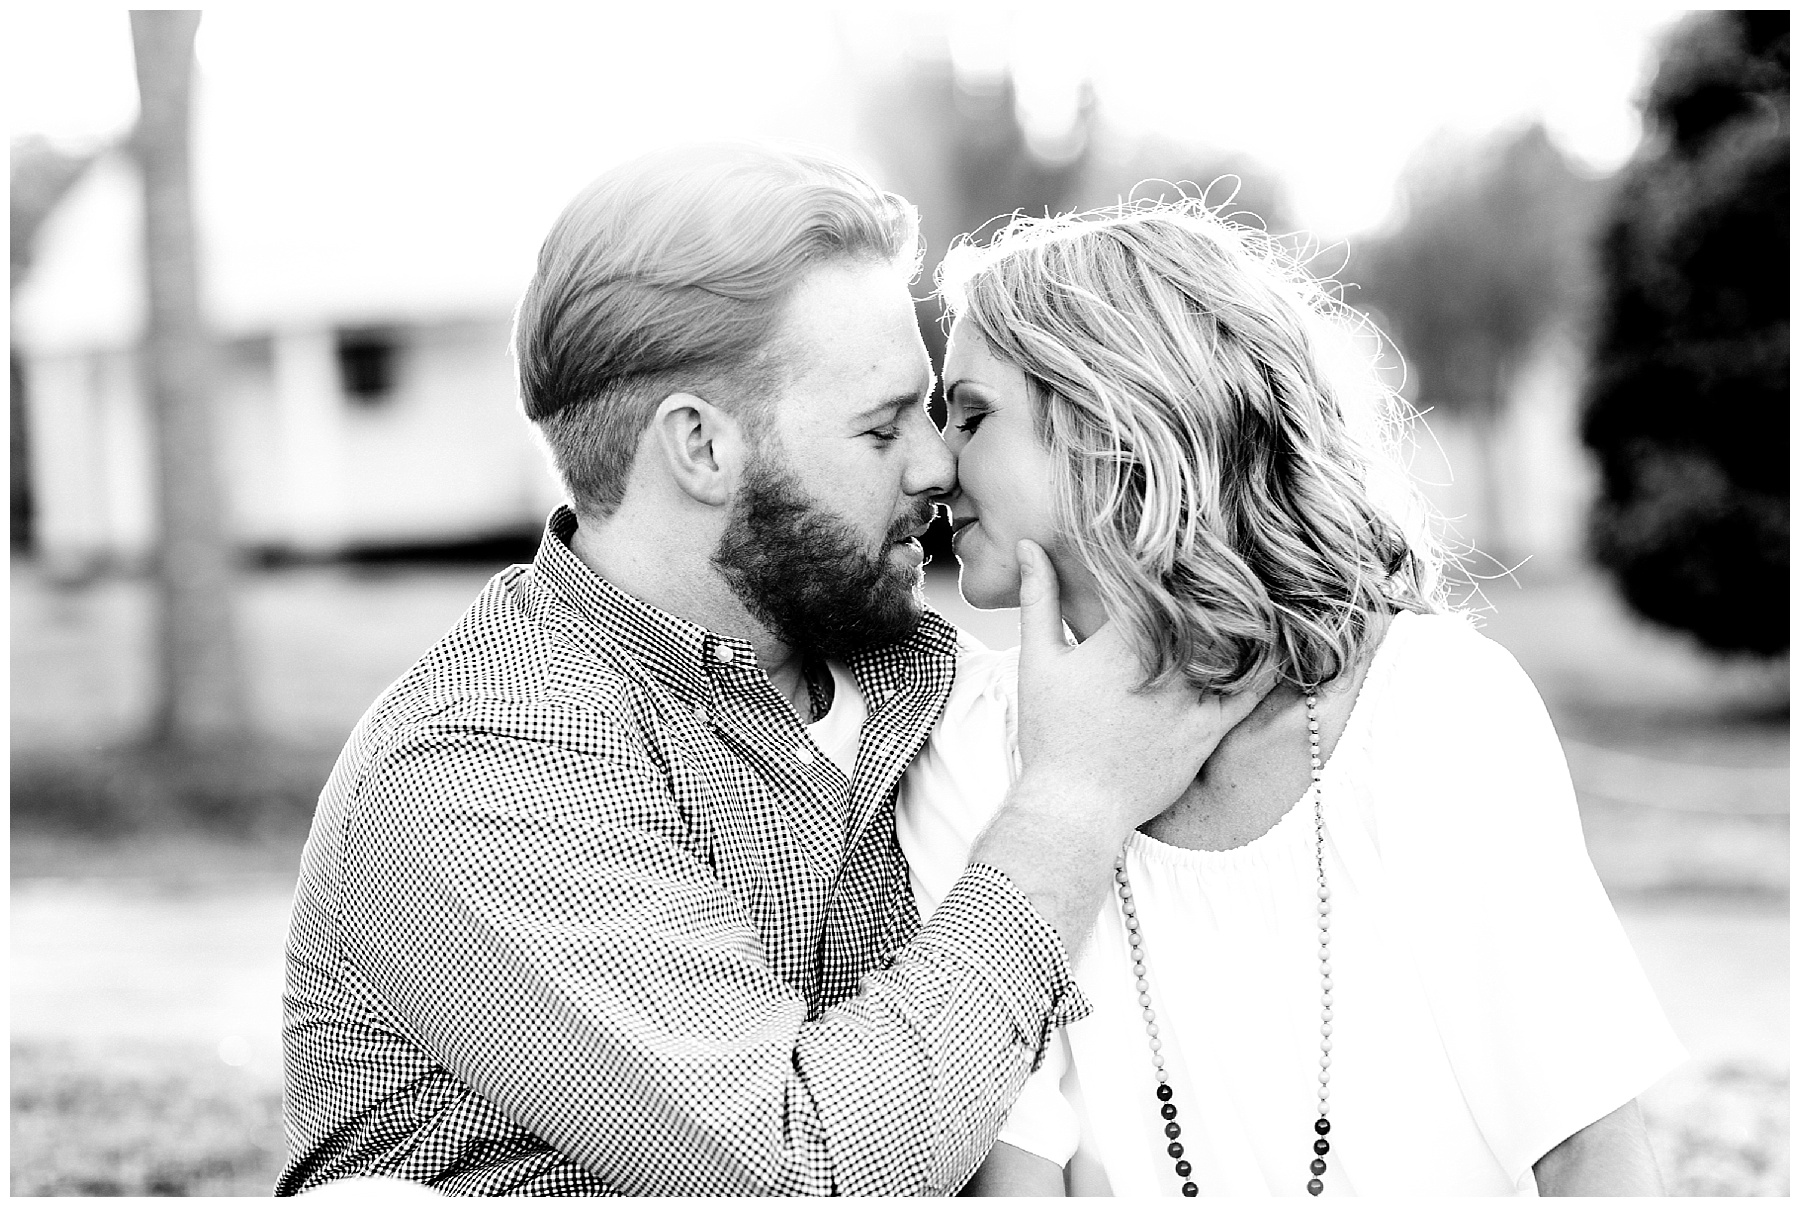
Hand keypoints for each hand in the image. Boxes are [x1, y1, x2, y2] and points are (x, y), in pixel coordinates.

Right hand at [1012, 540, 1266, 833]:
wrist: (1074, 807)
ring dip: (1250, 609)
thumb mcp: (1037, 660)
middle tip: (1240, 539)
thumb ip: (1040, 599)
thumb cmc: (1051, 734)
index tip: (1190, 524)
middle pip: (1203, 603)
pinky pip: (1251, 691)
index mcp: (1121, 639)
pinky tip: (1283, 637)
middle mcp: (1163, 664)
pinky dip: (1269, 662)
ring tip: (1267, 578)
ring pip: (1234, 641)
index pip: (1156, 578)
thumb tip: (1032, 545)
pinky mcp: (1210, 730)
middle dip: (1220, 571)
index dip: (1174, 548)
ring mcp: (1191, 699)